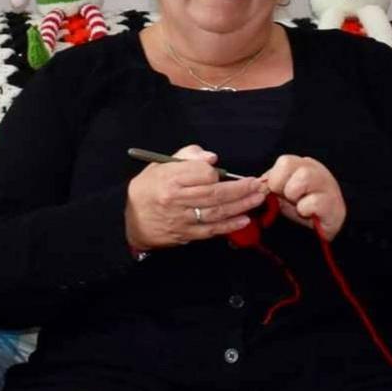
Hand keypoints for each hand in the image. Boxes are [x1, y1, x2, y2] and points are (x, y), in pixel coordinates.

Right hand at [125, 145, 266, 250]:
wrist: (133, 222)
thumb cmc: (148, 189)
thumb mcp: (160, 165)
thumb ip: (186, 156)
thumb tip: (212, 158)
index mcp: (169, 179)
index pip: (201, 173)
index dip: (216, 172)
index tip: (222, 172)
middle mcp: (176, 199)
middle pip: (214, 193)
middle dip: (240, 189)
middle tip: (258, 184)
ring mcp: (182, 219)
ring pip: (216, 212)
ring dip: (241, 206)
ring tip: (258, 198)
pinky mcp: (186, 234)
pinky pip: (211, 230)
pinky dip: (230, 225)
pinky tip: (245, 219)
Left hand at [262, 154, 346, 238]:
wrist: (322, 230)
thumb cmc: (302, 208)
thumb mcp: (282, 194)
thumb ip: (270, 185)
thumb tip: (257, 185)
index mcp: (303, 165)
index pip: (283, 162)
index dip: (276, 181)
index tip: (279, 195)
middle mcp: (316, 169)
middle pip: (288, 163)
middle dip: (282, 186)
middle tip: (290, 200)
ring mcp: (327, 185)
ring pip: (303, 177)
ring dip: (294, 196)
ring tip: (299, 206)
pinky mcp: (333, 205)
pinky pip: (313, 202)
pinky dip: (305, 210)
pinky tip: (309, 214)